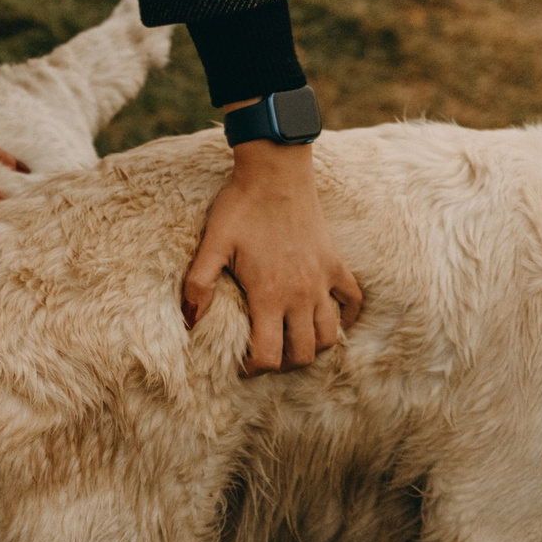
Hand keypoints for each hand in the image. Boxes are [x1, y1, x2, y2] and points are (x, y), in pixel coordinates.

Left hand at [180, 134, 362, 373]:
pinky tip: (330, 318)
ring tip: (292, 342)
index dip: (254, 369)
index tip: (243, 365)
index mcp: (268, 295)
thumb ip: (198, 285)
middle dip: (283, 364)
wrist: (275, 172)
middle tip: (267, 355)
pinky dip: (345, 316)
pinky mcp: (336, 264)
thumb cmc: (240, 207)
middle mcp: (300, 294)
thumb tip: (189, 322)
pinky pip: (352, 300)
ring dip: (312, 347)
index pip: (269, 356)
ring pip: (328, 336)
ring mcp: (322, 280)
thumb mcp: (211, 245)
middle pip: (302, 354)